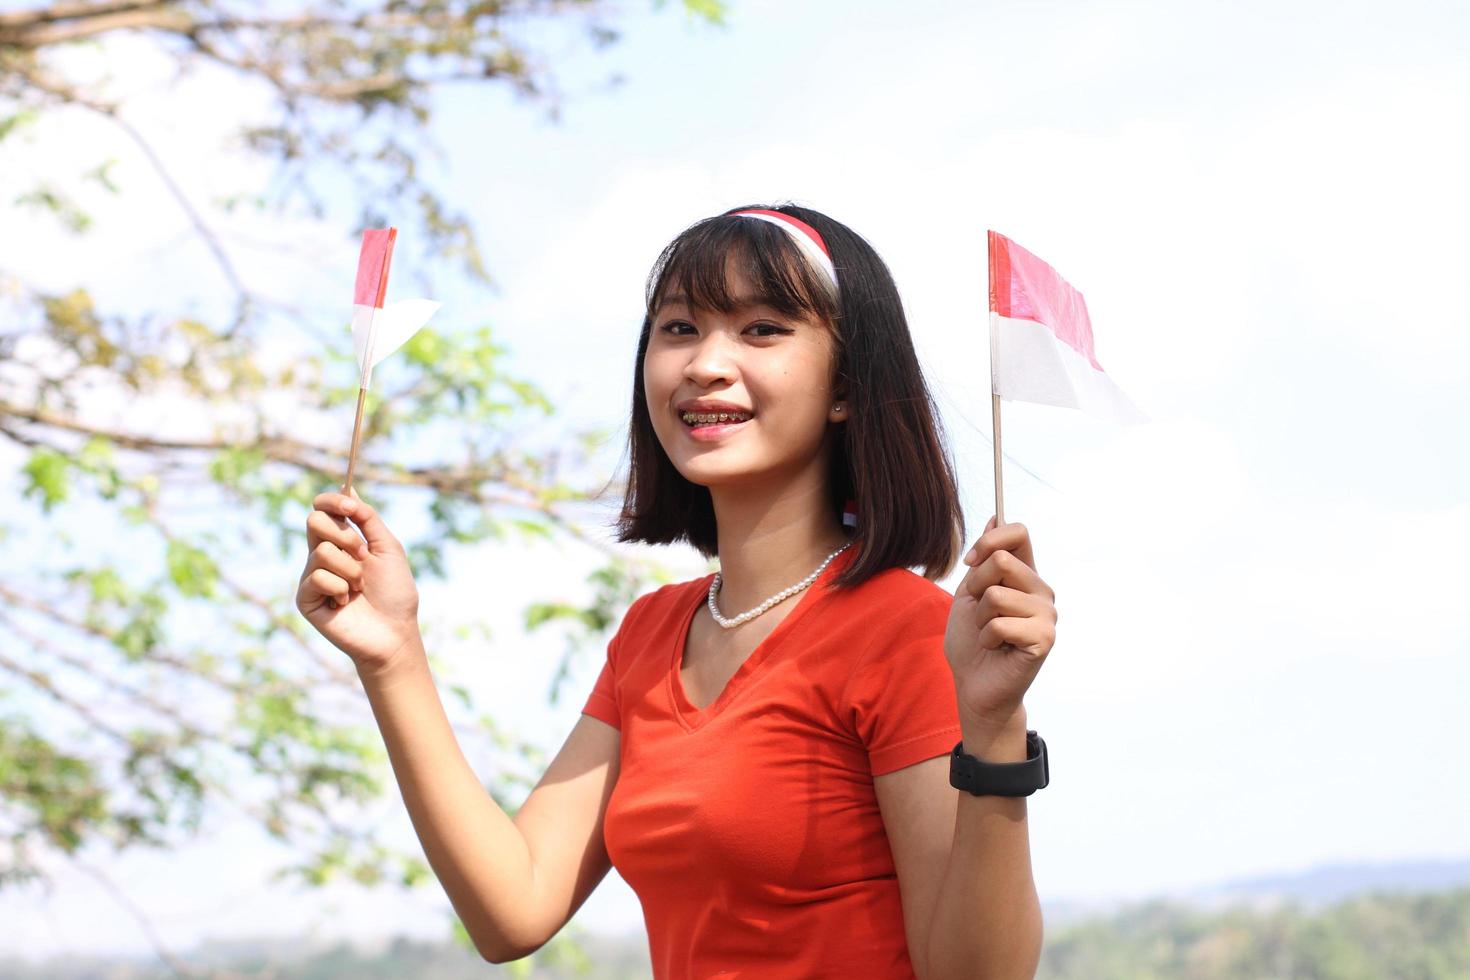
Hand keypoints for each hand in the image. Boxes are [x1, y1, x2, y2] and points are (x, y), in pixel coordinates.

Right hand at [296, 486, 421, 674]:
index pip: (323, 509)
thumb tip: (349, 487)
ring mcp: (312, 576)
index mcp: (341, 541)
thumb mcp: (388, 548)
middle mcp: (322, 555)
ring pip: (322, 551)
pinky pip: (318, 576)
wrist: (394, 632)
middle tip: (363, 556)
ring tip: (360, 588)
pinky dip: (340, 587)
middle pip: (314, 521)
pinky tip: (346, 603)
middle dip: (345, 536)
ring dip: (351, 569)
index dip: (331, 501)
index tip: (349, 505)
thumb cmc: (395, 592)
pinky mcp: (306, 598)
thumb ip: (368, 519)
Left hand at [944, 515, 1056, 729]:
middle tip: (980, 614)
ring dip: (980, 618)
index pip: (1018, 532)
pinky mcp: (1045, 638)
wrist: (973, 686)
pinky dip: (986, 638)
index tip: (970, 564)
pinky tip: (997, 649)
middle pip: (1000, 561)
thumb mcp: (969, 593)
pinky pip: (999, 623)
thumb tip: (995, 516)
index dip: (989, 541)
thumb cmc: (971, 642)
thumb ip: (984, 559)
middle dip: (975, 588)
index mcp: (1025, 575)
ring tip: (990, 635)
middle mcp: (1041, 590)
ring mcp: (1047, 614)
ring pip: (996, 594)